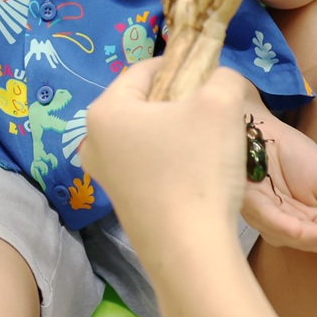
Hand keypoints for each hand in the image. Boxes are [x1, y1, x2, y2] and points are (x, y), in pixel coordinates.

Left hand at [85, 61, 253, 250]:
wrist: (192, 250)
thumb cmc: (198, 168)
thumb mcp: (221, 104)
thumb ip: (223, 76)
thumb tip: (220, 78)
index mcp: (105, 110)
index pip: (146, 69)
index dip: (182, 65)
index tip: (210, 78)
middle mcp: (94, 141)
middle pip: (146, 103)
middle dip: (180, 102)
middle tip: (212, 114)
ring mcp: (105, 176)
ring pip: (148, 135)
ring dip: (179, 133)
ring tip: (209, 146)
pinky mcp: (122, 203)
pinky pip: (149, 166)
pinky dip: (173, 162)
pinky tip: (198, 176)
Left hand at [241, 109, 316, 253]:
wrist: (268, 133)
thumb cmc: (295, 156)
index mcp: (304, 221)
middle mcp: (284, 225)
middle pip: (308, 240)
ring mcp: (266, 218)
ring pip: (290, 235)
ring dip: (311, 237)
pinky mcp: (251, 204)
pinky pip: (268, 219)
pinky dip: (285, 227)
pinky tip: (300, 230)